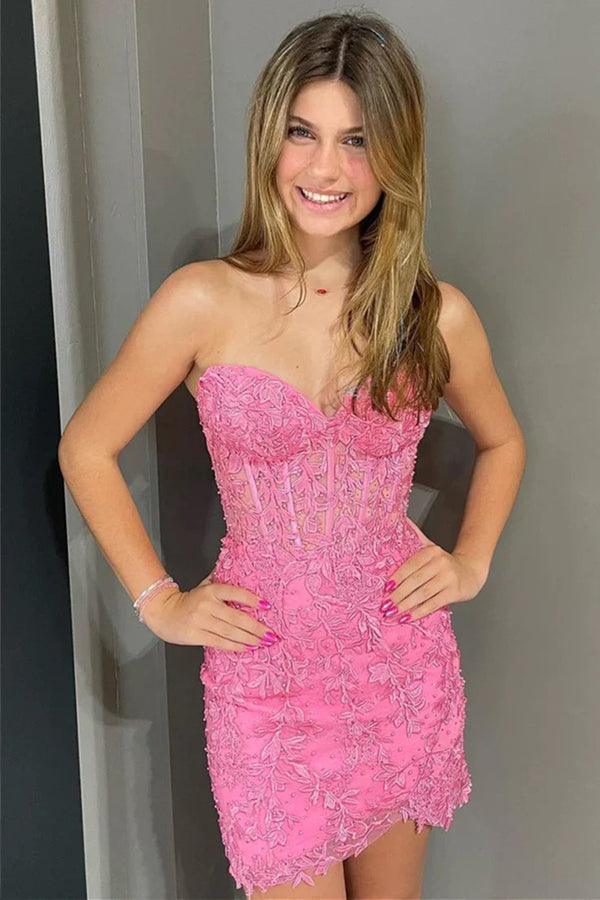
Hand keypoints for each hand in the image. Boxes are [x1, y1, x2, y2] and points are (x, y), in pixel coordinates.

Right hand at [140, 574, 279, 649]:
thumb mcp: (203, 586)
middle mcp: (207, 604)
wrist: (162, 612)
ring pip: (230, 632)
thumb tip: (239, 571)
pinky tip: (247, 648)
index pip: (235, 593)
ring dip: (249, 639)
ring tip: (263, 643)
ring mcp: (201, 621)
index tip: (267, 606)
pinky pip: (220, 642)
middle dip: (256, 627)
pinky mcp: (196, 635)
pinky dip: (235, 646)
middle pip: (236, 617)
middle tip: (271, 634)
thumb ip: (219, 582)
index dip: (251, 599)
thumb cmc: (187, 600)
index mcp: (211, 590)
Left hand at [380, 544, 486, 622]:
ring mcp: (448, 578)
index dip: (397, 578)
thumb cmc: (444, 563)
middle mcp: (440, 563)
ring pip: (422, 594)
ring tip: (393, 613)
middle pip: (415, 581)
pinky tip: (408, 617)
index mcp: (431, 551)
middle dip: (398, 595)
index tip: (385, 589)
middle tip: (385, 605)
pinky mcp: (454, 592)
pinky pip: (433, 604)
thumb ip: (415, 536)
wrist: (471, 571)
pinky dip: (419, 612)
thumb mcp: (430, 547)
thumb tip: (400, 518)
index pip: (410, 565)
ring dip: (406, 605)